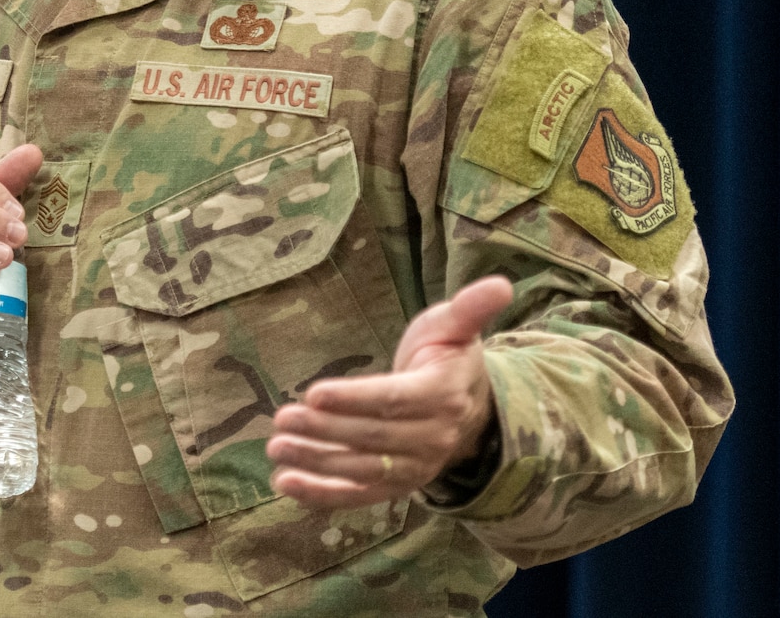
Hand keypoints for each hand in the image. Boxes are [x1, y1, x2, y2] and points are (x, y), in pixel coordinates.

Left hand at [267, 275, 514, 506]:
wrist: (466, 406)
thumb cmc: (448, 356)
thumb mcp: (456, 326)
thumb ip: (471, 308)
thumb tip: (502, 284)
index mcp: (444, 394)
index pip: (394, 399)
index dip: (354, 398)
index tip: (314, 392)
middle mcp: (433, 437)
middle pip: (372, 437)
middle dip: (324, 429)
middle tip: (282, 418)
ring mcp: (415, 466)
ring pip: (362, 468)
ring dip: (316, 462)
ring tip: (277, 448)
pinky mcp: (397, 485)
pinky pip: (359, 494)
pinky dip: (323, 494)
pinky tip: (287, 483)